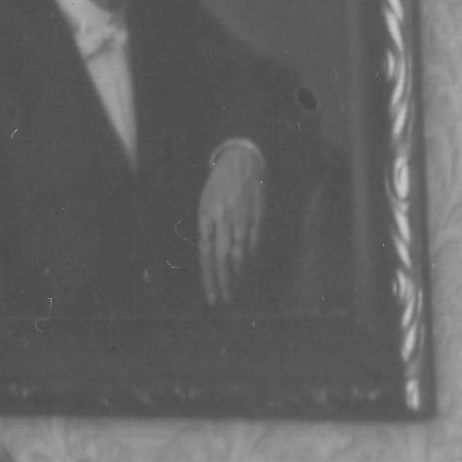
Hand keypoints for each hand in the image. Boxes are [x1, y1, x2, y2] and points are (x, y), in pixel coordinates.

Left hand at [193, 138, 266, 304]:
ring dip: (238, 274)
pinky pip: (254, 241)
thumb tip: (210, 258)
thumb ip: (208, 230)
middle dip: (223, 281)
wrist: (240, 161)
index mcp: (205, 217)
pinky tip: (251, 271)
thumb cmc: (219, 186)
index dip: (208, 278)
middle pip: (221, 257)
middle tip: (224, 300)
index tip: (212, 297)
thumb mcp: (206, 205)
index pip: (205, 255)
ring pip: (239, 251)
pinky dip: (252, 258)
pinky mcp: (256, 214)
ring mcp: (240, 217)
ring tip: (237, 291)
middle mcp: (222, 218)